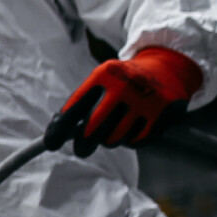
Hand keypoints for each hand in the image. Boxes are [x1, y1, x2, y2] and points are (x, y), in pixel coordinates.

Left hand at [54, 46, 202, 155]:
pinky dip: (130, 140)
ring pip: (114, 139)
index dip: (60, 128)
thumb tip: (55, 133)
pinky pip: (136, 141)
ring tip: (111, 131)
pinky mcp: (162, 113)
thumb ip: (82, 104)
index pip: (75, 107)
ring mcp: (144, 99)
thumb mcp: (102, 81)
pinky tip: (131, 129)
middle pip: (93, 130)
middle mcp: (123, 86)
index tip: (50, 143)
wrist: (166, 67)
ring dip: (109, 140)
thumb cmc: (122, 80)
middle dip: (83, 143)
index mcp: (103, 75)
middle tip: (81, 149)